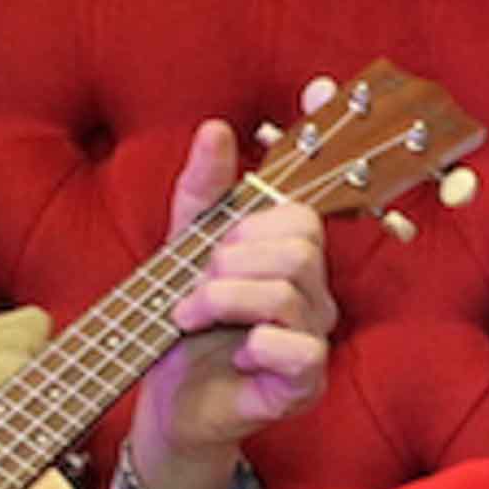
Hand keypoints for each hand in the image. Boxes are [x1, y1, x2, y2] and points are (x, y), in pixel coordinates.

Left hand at [128, 113, 335, 488]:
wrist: (168, 402)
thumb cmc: (182, 329)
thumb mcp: (180, 253)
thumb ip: (201, 196)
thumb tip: (216, 128)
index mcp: (288, 256)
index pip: (308, 199)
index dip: (320, 148)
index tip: (319, 86)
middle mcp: (313, 291)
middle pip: (298, 240)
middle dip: (231, 255)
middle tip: (196, 284)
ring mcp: (314, 336)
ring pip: (289, 289)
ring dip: (223, 298)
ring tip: (191, 317)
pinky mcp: (306, 383)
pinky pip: (299, 347)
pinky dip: (255, 345)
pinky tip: (234, 354)